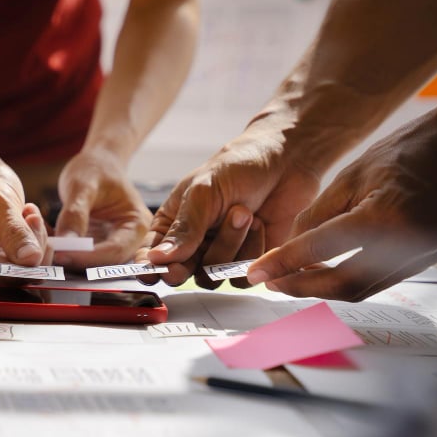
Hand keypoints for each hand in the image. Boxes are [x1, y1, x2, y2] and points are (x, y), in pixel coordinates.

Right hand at [0, 156, 49, 281]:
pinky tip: (29, 225)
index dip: (19, 265)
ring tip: (30, 217)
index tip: (42, 250)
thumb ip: (14, 231)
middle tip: (34, 219)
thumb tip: (31, 259)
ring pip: (13, 275)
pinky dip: (31, 250)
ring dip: (32, 249)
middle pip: (0, 277)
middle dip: (27, 252)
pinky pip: (17, 270)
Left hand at [53, 151, 152, 267]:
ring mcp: (110, 244)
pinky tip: (46, 239)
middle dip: (76, 261)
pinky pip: (78, 255)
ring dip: (66, 258)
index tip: (62, 254)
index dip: (88, 257)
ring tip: (45, 246)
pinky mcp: (94, 246)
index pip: (115, 250)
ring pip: (89, 263)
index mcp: (137, 224)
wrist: (96, 164)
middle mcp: (128, 240)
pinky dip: (62, 250)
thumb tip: (65, 243)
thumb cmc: (96, 168)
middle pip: (104, 262)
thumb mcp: (84, 185)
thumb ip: (75, 213)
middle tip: (48, 256)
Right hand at [143, 123, 320, 287]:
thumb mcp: (204, 191)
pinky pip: (240, 276)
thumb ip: (184, 228)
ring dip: (228, 246)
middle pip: (179, 273)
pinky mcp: (248, 261)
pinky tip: (259, 225)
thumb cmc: (239, 166)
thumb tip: (159, 257)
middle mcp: (194, 242)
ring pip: (211, 276)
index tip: (150, 273)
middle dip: (185, 267)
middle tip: (189, 259)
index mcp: (173, 222)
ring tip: (244, 212)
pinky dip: (251, 252)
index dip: (148, 267)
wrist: (287, 161)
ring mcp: (221, 253)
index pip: (152, 253)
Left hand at [247, 104, 436, 300]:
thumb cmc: (414, 148)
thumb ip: (320, 214)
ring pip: (361, 289)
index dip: (283, 264)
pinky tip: (326, 272)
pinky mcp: (428, 260)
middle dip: (300, 287)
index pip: (320, 250)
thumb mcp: (354, 174)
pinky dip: (348, 280)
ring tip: (293, 279)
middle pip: (341, 285)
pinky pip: (379, 280)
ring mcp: (421, 257)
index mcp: (383, 218)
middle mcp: (405, 246)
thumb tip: (290, 247)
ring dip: (323, 288)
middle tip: (272, 282)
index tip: (257, 272)